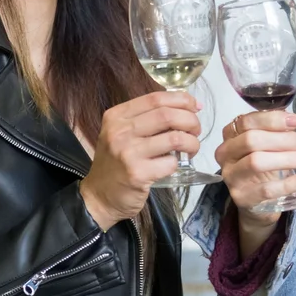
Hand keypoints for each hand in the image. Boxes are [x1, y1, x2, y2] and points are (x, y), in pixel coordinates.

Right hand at [79, 92, 201, 230]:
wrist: (99, 196)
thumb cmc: (115, 164)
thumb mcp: (121, 134)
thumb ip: (146, 119)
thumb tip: (187, 107)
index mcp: (116, 116)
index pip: (156, 98)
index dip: (181, 99)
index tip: (195, 107)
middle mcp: (120, 131)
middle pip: (167, 115)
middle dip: (191, 121)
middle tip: (196, 130)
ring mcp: (128, 153)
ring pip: (174, 139)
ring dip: (191, 142)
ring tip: (191, 148)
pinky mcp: (138, 174)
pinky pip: (171, 163)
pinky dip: (179, 163)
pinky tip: (174, 165)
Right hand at [215, 110, 295, 252]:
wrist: (256, 201)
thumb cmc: (263, 166)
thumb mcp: (265, 144)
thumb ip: (274, 131)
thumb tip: (292, 122)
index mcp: (230, 135)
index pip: (247, 122)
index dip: (272, 119)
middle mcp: (225, 155)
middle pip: (251, 140)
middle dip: (282, 139)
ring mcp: (231, 177)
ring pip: (256, 162)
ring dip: (286, 159)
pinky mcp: (241, 198)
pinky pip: (267, 190)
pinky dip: (289, 184)